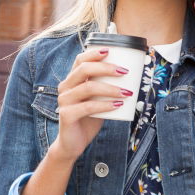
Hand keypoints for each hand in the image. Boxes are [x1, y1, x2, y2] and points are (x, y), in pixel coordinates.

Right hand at [50, 47, 128, 163]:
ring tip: (126, 92)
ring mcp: (64, 101)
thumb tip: (130, 78)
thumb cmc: (87, 119)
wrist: (72, 143)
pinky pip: (88, 107)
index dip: (94, 53)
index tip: (110, 51)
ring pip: (88, 87)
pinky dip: (105, 105)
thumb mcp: (96, 100)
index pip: (80, 60)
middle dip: (106, 68)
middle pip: (84, 69)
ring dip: (110, 88)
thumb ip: (105, 88)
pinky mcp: (66, 115)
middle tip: (124, 71)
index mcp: (71, 80)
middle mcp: (65, 87)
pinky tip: (118, 105)